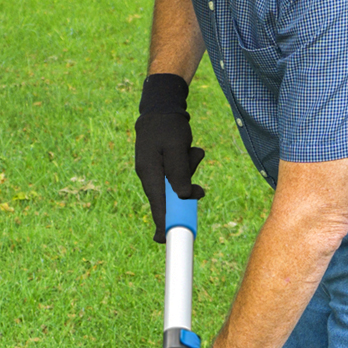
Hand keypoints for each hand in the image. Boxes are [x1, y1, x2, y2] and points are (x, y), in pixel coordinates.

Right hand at [134, 74, 204, 243]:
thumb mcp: (177, 147)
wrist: (161, 107)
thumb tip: (185, 197)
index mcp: (149, 174)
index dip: (163, 224)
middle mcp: (150, 176)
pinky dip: (188, 165)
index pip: (157, 205)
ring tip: (192, 151)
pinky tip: (190, 150)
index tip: (164, 241)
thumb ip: (180, 172)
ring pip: (179, 185)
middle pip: (171, 198)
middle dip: (187, 190)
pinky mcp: (163, 168)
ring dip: (190, 171)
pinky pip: (179, 175)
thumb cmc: (168, 125)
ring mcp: (156, 173)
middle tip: (198, 183)